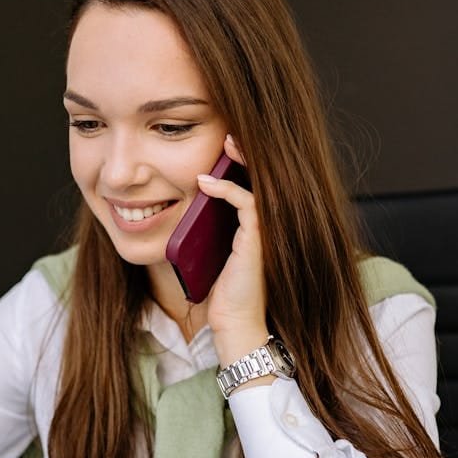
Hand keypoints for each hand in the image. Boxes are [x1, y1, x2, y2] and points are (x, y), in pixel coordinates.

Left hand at [199, 135, 269, 366]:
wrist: (234, 324)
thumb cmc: (222, 294)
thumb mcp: (213, 254)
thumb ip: (210, 230)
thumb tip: (190, 204)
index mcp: (259, 228)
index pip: (256, 186)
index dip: (244, 164)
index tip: (226, 147)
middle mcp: (267, 227)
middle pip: (264, 180)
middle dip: (249, 154)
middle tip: (230, 133)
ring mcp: (266, 232)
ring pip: (259, 185)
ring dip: (241, 163)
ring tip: (226, 143)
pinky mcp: (258, 239)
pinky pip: (246, 202)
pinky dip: (225, 189)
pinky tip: (205, 184)